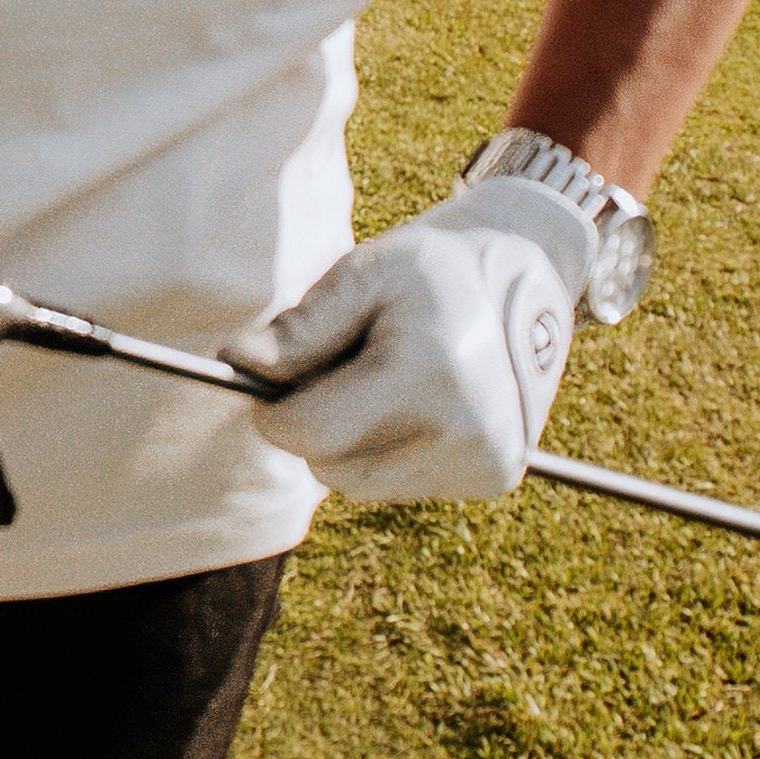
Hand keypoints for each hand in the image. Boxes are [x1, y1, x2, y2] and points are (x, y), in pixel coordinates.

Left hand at [223, 178, 596, 500]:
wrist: (522, 287)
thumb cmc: (427, 276)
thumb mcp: (362, 274)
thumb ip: (299, 324)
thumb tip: (237, 360)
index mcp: (432, 373)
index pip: (308, 434)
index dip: (272, 410)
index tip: (272, 379)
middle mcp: (470, 430)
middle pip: (327, 463)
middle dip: (315, 420)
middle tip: (345, 367)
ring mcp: (487, 460)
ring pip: (355, 480)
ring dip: (348, 439)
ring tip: (384, 381)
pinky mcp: (493, 477)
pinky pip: (393, 484)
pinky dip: (384, 451)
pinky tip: (414, 405)